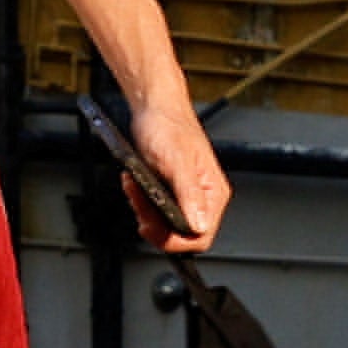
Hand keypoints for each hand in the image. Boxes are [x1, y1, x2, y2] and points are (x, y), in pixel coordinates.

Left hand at [118, 77, 229, 254]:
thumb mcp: (177, 161)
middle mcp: (204, 198)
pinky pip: (157, 211)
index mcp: (213, 193)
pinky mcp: (171, 191)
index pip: (201, 236)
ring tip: (134, 187)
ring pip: (166, 224)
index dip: (176, 240)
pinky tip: (134, 184)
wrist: (154, 107)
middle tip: (138, 206)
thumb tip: (199, 225)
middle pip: (182, 234)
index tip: (154, 230)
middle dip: (156, 224)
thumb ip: (189, 195)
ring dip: (145, 211)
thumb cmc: (168, 124)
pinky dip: (141, 202)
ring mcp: (187, 196)